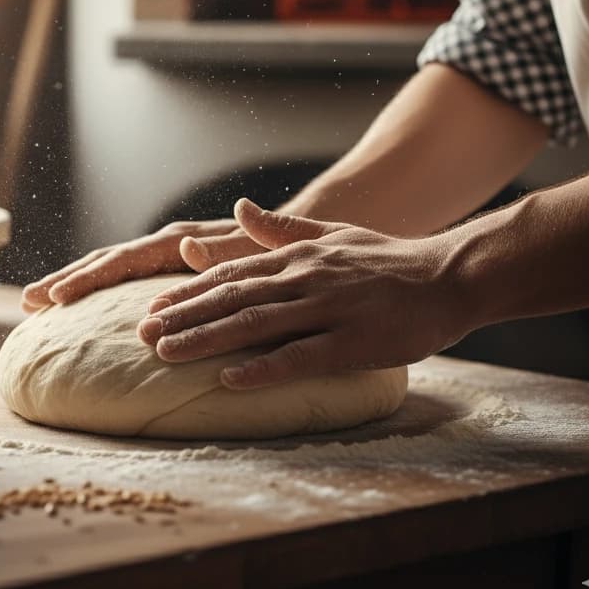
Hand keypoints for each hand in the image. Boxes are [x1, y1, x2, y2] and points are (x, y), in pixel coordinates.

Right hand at [20, 217, 267, 312]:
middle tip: (28, 302)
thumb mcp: (257, 250)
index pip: (125, 259)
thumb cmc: (278, 248)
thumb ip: (225, 250)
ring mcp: (167, 255)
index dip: (89, 279)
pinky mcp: (171, 268)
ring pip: (111, 268)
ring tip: (37, 304)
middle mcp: (168, 244)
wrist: (293, 234)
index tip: (57, 298)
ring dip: (75, 283)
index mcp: (183, 240)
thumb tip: (184, 247)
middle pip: (107, 260)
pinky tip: (79, 308)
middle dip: (67, 279)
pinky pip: (126, 278)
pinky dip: (98, 289)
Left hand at [136, 198, 473, 388]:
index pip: (230, 274)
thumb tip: (239, 208)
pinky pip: (300, 357)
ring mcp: (327, 309)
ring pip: (255, 324)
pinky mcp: (353, 341)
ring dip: (206, 340)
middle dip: (182, 316)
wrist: (448, 275)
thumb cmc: (387, 259)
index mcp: (296, 256)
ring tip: (166, 354)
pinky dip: (263, 369)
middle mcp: (303, 278)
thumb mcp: (331, 233)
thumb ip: (282, 228)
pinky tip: (230, 380)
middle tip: (141, 334)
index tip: (153, 306)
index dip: (188, 292)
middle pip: (231, 298)